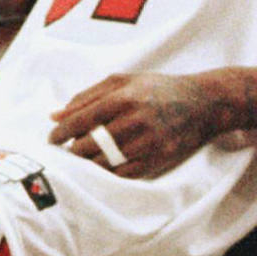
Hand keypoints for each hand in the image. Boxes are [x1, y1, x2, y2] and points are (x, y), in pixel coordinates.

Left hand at [48, 72, 224, 178]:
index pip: (82, 119)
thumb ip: (88, 96)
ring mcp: (148, 142)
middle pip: (90, 144)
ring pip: (105, 163)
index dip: (62, 132)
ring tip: (84, 160)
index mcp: (124, 97)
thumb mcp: (124, 81)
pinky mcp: (159, 158)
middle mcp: (136, 120)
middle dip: (73, 150)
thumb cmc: (158, 89)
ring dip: (88, 164)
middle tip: (68, 151)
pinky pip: (124, 174)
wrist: (204, 103)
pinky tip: (104, 167)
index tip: (53, 139)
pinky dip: (109, 173)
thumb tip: (55, 115)